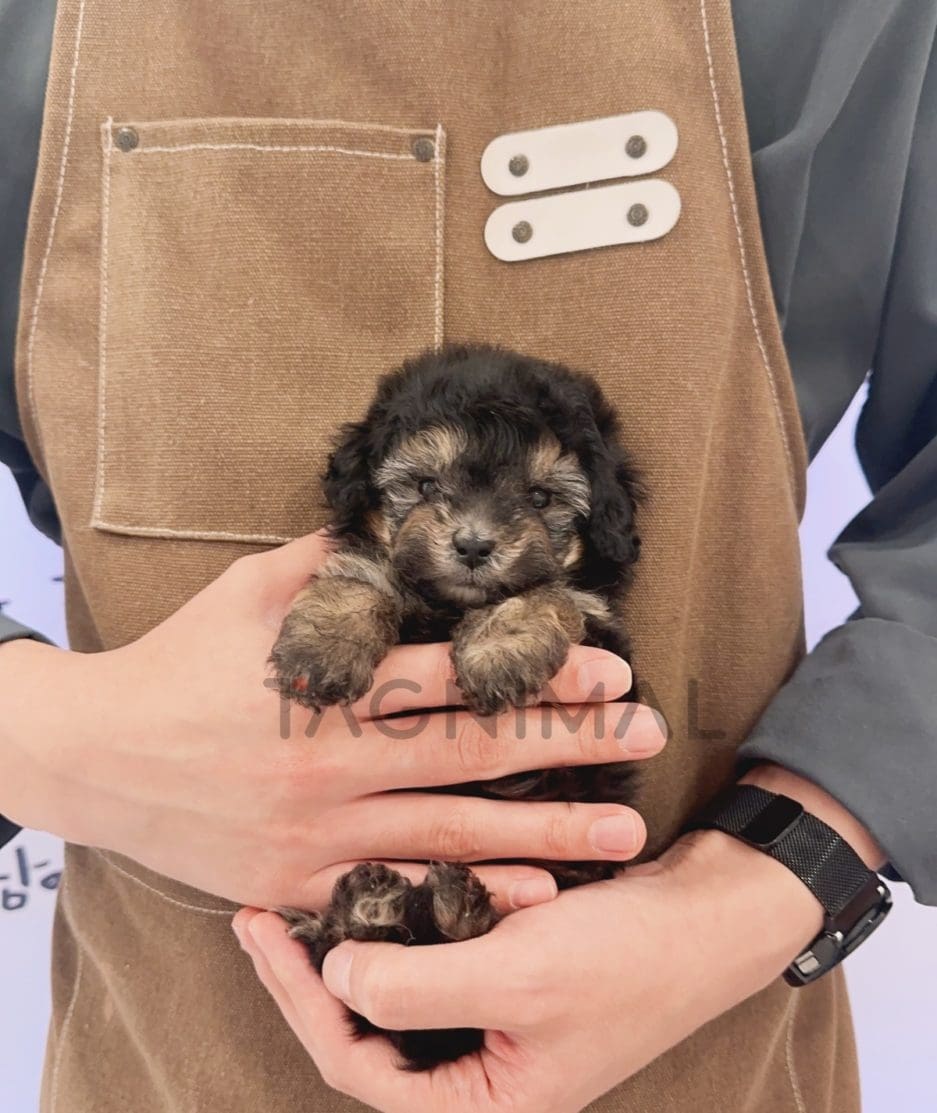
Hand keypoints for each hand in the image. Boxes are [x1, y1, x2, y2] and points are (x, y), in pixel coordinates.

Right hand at [0, 532, 663, 908]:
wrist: (94, 755)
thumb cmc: (176, 664)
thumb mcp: (246, 593)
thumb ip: (325, 562)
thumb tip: (387, 520)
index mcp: (327, 682)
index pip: (456, 675)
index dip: (536, 672)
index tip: (608, 669)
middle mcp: (332, 760)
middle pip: (474, 752)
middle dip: (569, 743)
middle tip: (647, 734)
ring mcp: (318, 830)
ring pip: (452, 832)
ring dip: (545, 830)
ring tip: (622, 832)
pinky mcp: (298, 882)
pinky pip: (394, 893)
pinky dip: (464, 897)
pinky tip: (527, 897)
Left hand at [233, 823, 825, 1112]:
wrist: (711, 913)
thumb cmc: (628, 956)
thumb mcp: (519, 976)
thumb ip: (417, 987)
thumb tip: (332, 975)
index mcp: (484, 1102)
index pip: (360, 1062)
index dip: (303, 1001)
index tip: (265, 933)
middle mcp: (481, 1068)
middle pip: (368, 1029)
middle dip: (312, 973)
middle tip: (259, 915)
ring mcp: (493, 1018)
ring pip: (396, 988)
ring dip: (355, 942)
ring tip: (299, 899)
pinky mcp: (506, 971)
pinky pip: (436, 953)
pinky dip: (407, 920)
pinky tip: (379, 881)